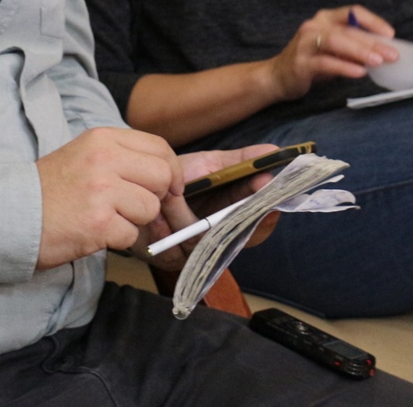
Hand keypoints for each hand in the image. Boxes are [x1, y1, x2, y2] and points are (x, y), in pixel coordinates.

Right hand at [36, 127, 181, 268]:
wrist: (12, 214)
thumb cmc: (50, 189)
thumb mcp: (86, 157)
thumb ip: (124, 158)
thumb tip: (173, 172)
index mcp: (102, 138)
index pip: (159, 147)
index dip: (171, 170)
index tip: (168, 186)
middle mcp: (104, 159)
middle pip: (162, 176)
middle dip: (156, 196)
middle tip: (133, 205)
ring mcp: (101, 191)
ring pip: (150, 208)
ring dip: (134, 220)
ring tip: (106, 217)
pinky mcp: (98, 223)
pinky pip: (131, 234)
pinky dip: (117, 239)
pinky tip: (94, 231)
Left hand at [142, 144, 283, 270]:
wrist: (137, 189)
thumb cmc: (178, 177)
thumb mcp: (211, 164)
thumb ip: (241, 161)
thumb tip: (275, 152)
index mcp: (235, 215)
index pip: (260, 223)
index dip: (265, 212)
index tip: (264, 186)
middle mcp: (220, 238)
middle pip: (237, 239)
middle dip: (227, 216)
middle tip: (211, 201)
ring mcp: (199, 252)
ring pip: (203, 242)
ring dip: (184, 216)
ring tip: (169, 198)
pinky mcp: (175, 261)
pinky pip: (177, 253)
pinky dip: (165, 231)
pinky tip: (157, 218)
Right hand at [266, 5, 398, 101]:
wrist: (277, 77)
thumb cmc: (310, 62)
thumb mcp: (333, 51)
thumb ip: (353, 48)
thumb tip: (383, 52)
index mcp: (324, 19)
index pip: (352, 12)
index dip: (373, 21)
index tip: (391, 34)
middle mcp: (314, 26)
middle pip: (347, 30)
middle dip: (372, 42)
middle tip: (392, 54)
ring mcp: (305, 43)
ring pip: (336, 42)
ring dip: (360, 51)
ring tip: (378, 61)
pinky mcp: (300, 63)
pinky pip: (325, 63)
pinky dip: (344, 67)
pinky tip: (359, 72)